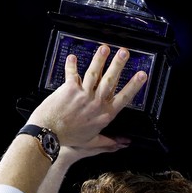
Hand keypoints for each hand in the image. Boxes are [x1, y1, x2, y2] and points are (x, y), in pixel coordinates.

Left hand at [27, 44, 147, 148]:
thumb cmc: (68, 138)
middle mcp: (96, 102)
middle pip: (110, 80)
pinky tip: (72, 57)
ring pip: (94, 73)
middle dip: (118, 64)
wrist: (49, 134)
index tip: (142, 75)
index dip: (134, 85)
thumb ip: (107, 142)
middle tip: (125, 53)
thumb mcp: (91, 142)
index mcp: (104, 114)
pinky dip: (71, 65)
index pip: (124, 97)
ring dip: (99, 59)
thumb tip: (121, 144)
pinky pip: (72, 74)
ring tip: (105, 48)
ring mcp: (83, 94)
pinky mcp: (69, 89)